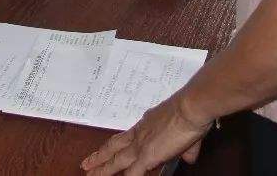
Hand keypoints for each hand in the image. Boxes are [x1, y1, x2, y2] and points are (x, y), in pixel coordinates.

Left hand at [82, 92, 213, 174]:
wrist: (190, 108)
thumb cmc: (190, 114)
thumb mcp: (187, 132)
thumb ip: (186, 148)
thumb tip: (189, 157)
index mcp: (145, 125)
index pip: (125, 137)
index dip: (114, 145)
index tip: (105, 150)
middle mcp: (139, 133)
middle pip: (113, 147)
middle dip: (99, 157)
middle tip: (86, 164)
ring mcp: (140, 145)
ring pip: (115, 161)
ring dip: (102, 169)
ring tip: (89, 174)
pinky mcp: (146, 156)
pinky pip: (132, 174)